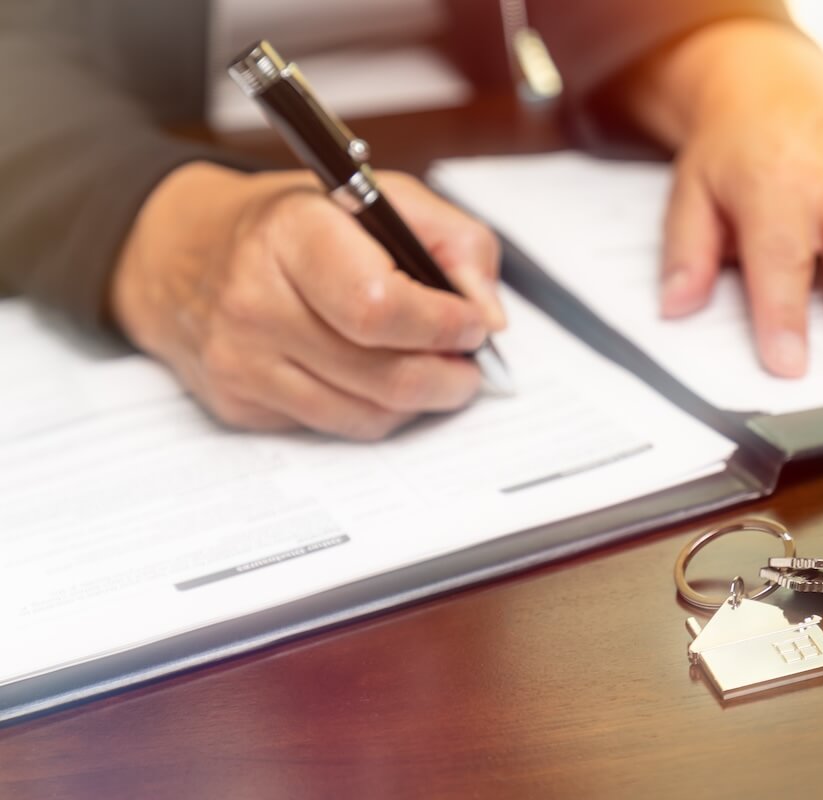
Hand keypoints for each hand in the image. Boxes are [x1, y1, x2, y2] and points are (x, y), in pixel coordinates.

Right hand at [111, 163, 504, 439]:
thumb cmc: (291, 224)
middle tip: (469, 362)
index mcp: (292, 234)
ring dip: (419, 399)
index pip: (380, 307)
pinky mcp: (237, 404)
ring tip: (435, 370)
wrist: (180, 252)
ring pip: (367, 414)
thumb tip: (487, 313)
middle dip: (448, 374)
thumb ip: (452, 241)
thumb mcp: (377, 196)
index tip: (474, 323)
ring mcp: (240, 361)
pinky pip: (334, 427)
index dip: (443, 324)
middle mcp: (255, 301)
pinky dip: (374, 410)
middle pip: (383, 374)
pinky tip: (378, 378)